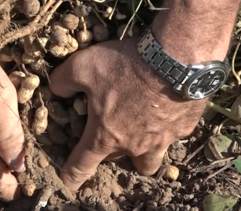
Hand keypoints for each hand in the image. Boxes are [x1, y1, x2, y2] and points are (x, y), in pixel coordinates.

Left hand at [49, 39, 206, 190]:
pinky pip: (172, 137)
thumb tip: (56, 88)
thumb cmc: (127, 66)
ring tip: (138, 136)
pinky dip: (165, 128)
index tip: (69, 181)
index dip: (72, 176)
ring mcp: (161, 140)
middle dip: (108, 152)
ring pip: (149, 162)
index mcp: (105, 135)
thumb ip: (63, 80)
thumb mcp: (83, 66)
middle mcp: (133, 145)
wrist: (177, 59)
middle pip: (116, 161)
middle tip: (106, 133)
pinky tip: (164, 109)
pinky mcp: (183, 129)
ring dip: (141, 154)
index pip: (82, 166)